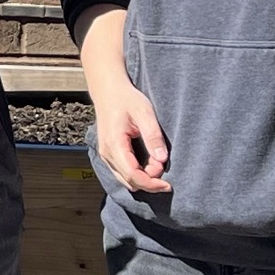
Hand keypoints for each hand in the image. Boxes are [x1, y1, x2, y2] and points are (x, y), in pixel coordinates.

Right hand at [92, 79, 169, 194]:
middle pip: (129, 181)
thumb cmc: (125, 98)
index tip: (168, 184)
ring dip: (143, 178)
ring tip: (157, 163)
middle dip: (150, 181)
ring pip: (125, 180)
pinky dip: (137, 174)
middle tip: (164, 166)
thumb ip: (153, 136)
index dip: (151, 183)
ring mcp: (106, 154)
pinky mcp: (109, 154)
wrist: (108, 90)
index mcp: (114, 144)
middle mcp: (107, 153)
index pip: (133, 175)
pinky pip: (122, 173)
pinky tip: (148, 163)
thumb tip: (162, 159)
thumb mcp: (144, 112)